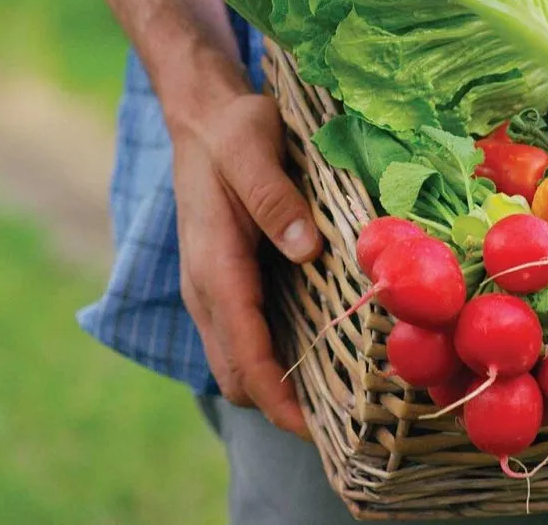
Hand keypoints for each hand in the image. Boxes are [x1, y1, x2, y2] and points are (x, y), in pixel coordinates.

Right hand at [171, 89, 321, 438]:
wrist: (204, 117)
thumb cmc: (232, 130)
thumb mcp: (252, 147)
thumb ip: (273, 197)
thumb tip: (304, 250)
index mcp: (214, 265)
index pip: (243, 353)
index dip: (277, 399)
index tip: (316, 429)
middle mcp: (207, 289)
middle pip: (237, 374)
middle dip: (280, 406)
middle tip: (344, 418)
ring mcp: (213, 289)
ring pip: (238, 362)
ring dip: (278, 387)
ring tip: (338, 396)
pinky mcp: (227, 282)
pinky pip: (246, 337)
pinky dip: (274, 359)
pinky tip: (319, 353)